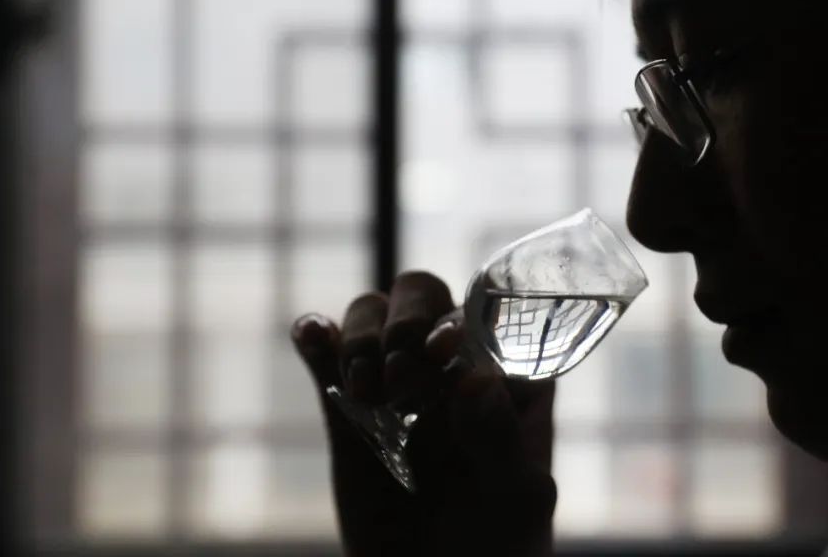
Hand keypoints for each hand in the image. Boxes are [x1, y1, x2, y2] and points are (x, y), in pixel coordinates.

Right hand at [291, 271, 556, 556]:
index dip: (461, 318)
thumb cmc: (499, 544)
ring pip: (372, 314)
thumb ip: (499, 439)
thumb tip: (475, 380)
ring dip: (363, 335)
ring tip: (368, 392)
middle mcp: (451, 363)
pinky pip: (325, 358)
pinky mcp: (347, 409)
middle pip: (423, 295)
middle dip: (408, 320)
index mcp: (507, 374)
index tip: (443, 348)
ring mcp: (396, 381)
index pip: (484, 313)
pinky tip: (311, 335)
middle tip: (403, 376)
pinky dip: (315, 337)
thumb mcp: (515, 497)